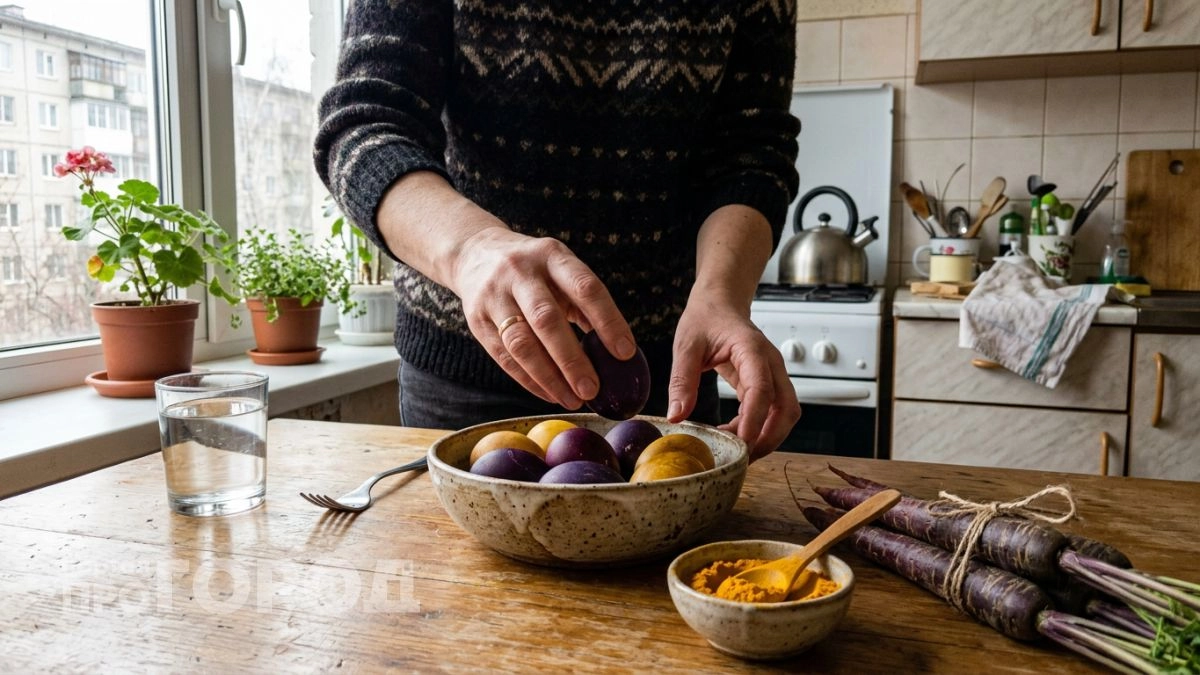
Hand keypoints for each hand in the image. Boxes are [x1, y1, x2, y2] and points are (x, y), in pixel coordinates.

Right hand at [451, 226, 636, 408]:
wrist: (474, 254)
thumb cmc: (534, 270)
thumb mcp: (560, 270)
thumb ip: (584, 303)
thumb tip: (615, 350)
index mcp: (552, 255)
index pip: (585, 288)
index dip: (608, 320)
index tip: (625, 353)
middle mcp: (520, 272)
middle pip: (547, 320)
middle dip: (572, 360)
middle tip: (593, 389)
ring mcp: (494, 295)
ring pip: (521, 342)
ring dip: (549, 377)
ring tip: (572, 399)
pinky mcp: (477, 320)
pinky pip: (504, 357)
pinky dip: (529, 380)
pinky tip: (550, 394)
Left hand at [667, 300, 799, 460]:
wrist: (720, 302)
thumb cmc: (706, 318)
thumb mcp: (686, 346)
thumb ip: (682, 380)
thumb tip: (677, 416)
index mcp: (751, 349)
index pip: (762, 388)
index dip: (754, 419)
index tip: (741, 442)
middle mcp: (770, 363)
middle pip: (786, 408)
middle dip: (769, 437)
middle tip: (741, 457)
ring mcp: (772, 374)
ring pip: (785, 413)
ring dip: (767, 436)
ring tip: (736, 450)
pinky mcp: (767, 383)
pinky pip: (772, 411)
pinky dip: (757, 428)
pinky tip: (733, 434)